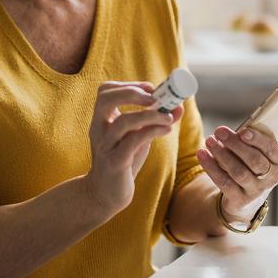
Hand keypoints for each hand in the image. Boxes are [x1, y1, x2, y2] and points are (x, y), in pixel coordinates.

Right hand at [83, 81, 183, 215]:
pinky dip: (152, 131)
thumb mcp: (137, 137)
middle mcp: (98, 129)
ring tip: (168, 118)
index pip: (105, 90)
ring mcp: (105, 145)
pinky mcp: (115, 162)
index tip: (150, 88)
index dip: (128, 85)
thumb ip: (155, 121)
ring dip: (150, 115)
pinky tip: (166, 130)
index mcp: (101, 119)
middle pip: (106, 99)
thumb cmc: (122, 160)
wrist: (105, 193)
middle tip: (155, 97)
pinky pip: (133, 142)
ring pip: (124, 122)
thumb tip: (179, 106)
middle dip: (132, 93)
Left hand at [196, 115, 277, 222]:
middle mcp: (270, 178)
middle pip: (254, 161)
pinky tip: (203, 155)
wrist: (248, 199)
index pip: (272, 149)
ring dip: (222, 155)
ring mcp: (255, 191)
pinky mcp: (238, 199)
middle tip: (220, 131)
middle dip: (236, 145)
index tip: (244, 130)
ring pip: (238, 172)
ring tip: (210, 141)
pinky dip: (212, 167)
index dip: (258, 140)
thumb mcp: (272, 151)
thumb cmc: (260, 166)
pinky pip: (224, 183)